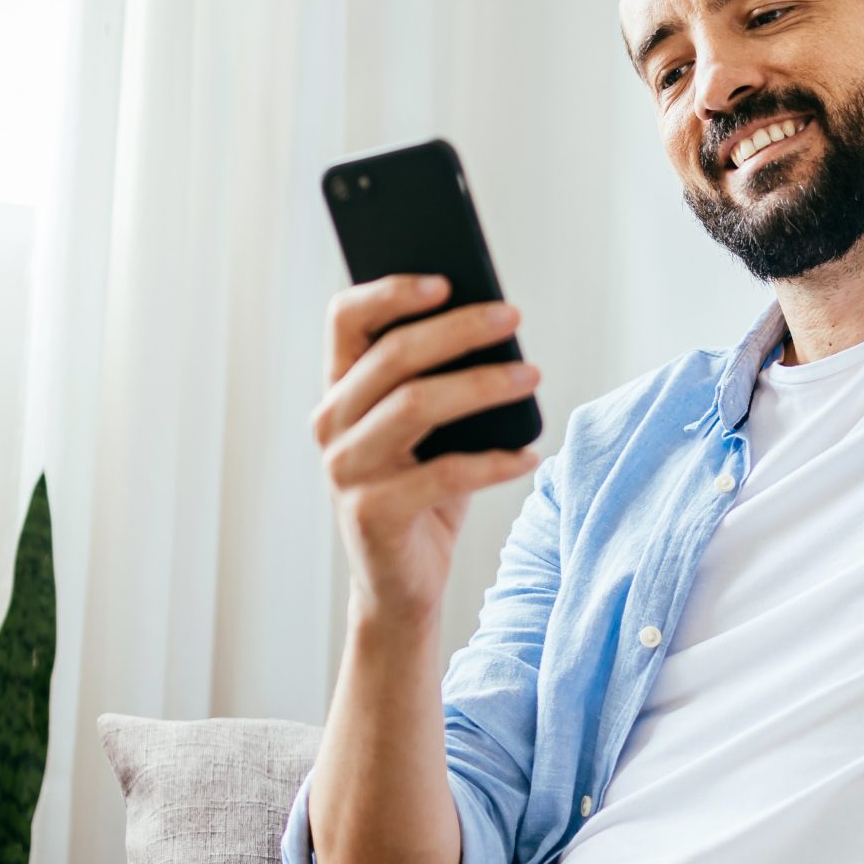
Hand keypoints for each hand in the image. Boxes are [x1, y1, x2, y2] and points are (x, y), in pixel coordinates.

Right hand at [312, 273, 542, 620]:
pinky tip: (530, 455)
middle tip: (511, 317)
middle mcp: (330, 423)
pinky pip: (443, 475)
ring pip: (414, 405)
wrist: (402, 585)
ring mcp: (344, 470)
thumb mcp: (430, 431)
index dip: (391, 291)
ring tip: (533, 376)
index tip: (446, 278)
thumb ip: (440, 380)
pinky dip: (494, 462)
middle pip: (391, 357)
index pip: (346, 319)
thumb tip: (494, 324)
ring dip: (481, 385)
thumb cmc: (423, 492)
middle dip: (458, 330)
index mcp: (340, 390)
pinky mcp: (369, 514)